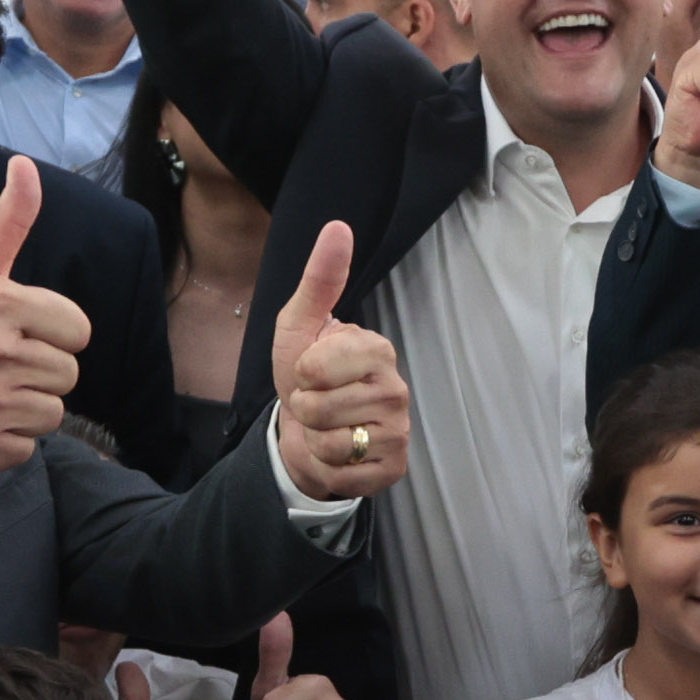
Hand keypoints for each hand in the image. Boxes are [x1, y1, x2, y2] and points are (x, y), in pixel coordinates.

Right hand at [0, 159, 90, 478]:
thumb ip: (9, 221)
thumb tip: (25, 165)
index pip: (78, 330)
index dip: (51, 335)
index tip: (14, 334)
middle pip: (67, 373)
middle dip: (36, 373)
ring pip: (51, 412)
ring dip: (22, 408)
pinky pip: (26, 447)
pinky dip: (3, 442)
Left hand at [272, 221, 409, 499]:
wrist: (307, 431)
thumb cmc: (305, 374)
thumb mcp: (301, 325)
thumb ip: (320, 279)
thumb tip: (338, 227)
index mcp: (378, 350)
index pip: (318, 367)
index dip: (300, 373)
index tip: (309, 371)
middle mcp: (396, 389)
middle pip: (320, 408)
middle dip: (304, 409)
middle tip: (316, 402)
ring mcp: (400, 430)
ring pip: (332, 442)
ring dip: (314, 439)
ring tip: (325, 427)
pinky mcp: (393, 468)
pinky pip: (343, 473)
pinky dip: (326, 467)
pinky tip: (337, 453)